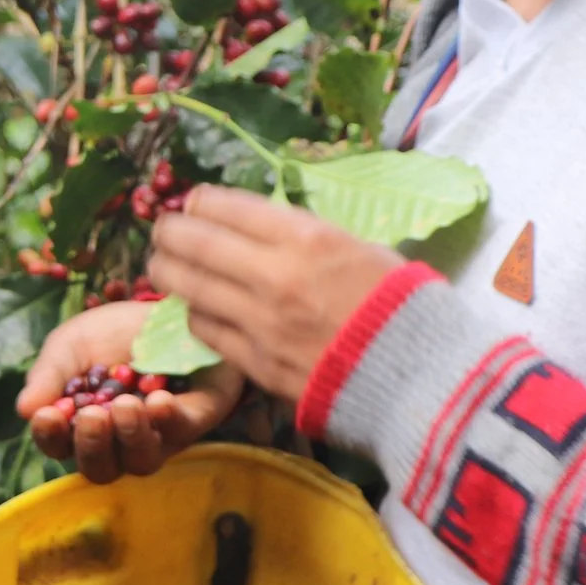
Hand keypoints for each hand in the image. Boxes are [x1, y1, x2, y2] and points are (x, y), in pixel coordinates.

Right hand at [15, 299, 245, 483]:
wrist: (168, 306)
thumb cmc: (114, 332)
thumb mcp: (72, 344)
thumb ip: (50, 375)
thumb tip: (24, 410)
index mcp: (81, 424)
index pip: (60, 446)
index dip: (51, 437)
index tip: (48, 414)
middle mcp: (119, 440)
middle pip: (101, 468)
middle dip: (92, 445)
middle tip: (92, 415)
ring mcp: (159, 435)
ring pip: (142, 461)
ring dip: (130, 436)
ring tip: (125, 405)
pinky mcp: (195, 419)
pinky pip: (182, 432)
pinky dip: (168, 420)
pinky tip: (159, 400)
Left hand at [148, 186, 401, 400]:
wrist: (423, 381)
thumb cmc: (405, 306)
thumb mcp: (363, 250)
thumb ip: (310, 237)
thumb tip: (268, 229)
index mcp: (308, 239)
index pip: (228, 208)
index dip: (201, 203)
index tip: (193, 203)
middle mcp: (275, 276)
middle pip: (196, 244)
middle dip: (171, 232)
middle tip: (162, 230)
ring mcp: (261, 324)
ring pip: (190, 289)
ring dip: (169, 273)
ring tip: (163, 266)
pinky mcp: (257, 366)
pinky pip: (208, 333)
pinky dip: (195, 315)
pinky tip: (196, 309)